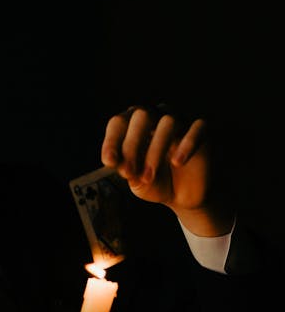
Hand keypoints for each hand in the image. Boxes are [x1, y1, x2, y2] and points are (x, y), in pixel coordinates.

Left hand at [100, 104, 234, 235]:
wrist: (184, 196)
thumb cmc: (155, 182)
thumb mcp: (136, 180)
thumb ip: (127, 170)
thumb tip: (118, 161)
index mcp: (134, 124)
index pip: (119, 122)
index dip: (112, 140)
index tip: (109, 162)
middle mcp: (156, 116)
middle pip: (142, 115)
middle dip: (132, 144)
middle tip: (128, 172)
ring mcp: (181, 120)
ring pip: (168, 121)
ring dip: (155, 151)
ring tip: (148, 177)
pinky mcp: (203, 130)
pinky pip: (197, 128)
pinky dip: (186, 144)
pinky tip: (177, 162)